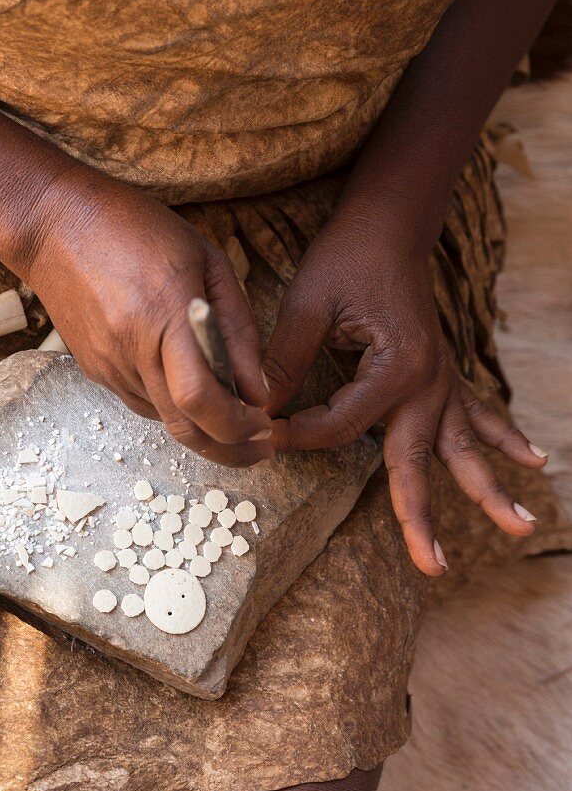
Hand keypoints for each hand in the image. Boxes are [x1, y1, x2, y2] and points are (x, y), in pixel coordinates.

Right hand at [15, 170, 273, 465]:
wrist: (54, 225)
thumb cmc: (136, 229)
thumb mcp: (208, 262)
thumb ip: (238, 329)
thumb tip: (259, 390)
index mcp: (165, 315)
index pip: (202, 399)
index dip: (239, 426)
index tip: (265, 427)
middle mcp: (132, 349)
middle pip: (184, 427)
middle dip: (230, 449)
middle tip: (260, 448)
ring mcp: (109, 365)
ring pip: (165, 421)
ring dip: (204, 429)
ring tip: (235, 416)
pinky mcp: (95, 371)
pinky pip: (143, 404)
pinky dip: (174, 409)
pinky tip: (191, 391)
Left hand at [262, 203, 547, 574]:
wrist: (387, 224)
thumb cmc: (347, 258)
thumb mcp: (307, 305)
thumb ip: (285, 361)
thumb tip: (259, 410)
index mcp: (394, 366)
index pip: (343, 426)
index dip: (300, 435)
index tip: (264, 433)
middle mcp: (428, 380)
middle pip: (419, 460)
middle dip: (423, 515)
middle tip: (434, 566)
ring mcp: (440, 379)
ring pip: (462, 446)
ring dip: (488, 488)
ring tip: (520, 526)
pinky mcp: (441, 374)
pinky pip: (476, 414)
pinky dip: (501, 437)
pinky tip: (531, 460)